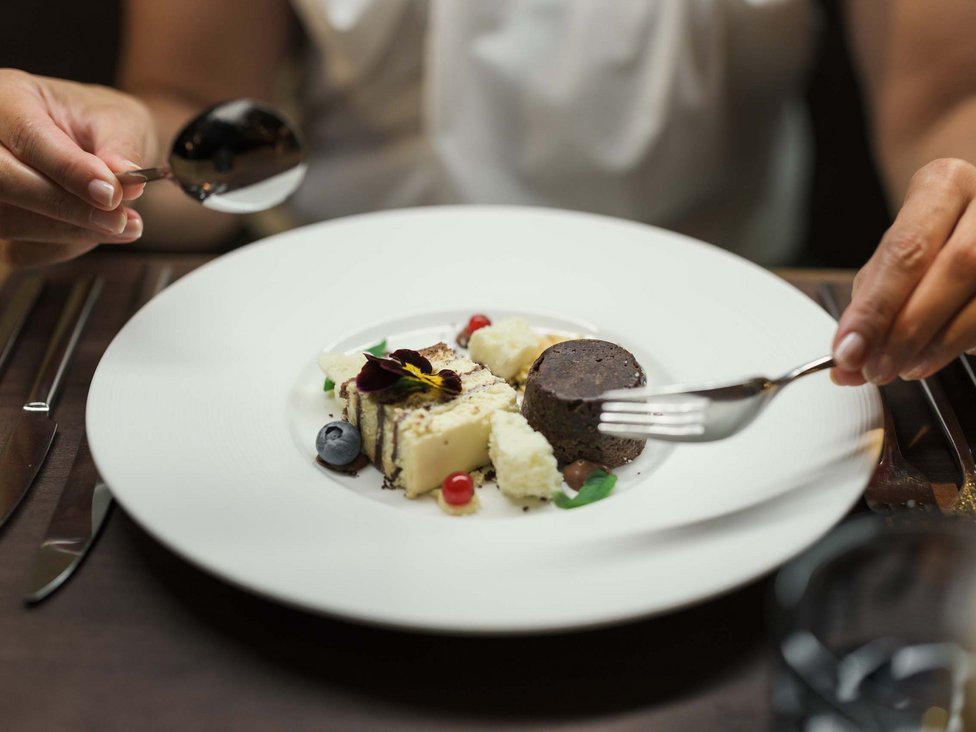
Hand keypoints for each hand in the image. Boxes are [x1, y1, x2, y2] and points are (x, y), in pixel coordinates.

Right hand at [0, 69, 156, 266]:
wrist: (97, 143)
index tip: (112, 194)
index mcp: (10, 97)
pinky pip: (22, 248)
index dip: (69, 170)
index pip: (27, 137)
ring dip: (69, 232)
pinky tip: (97, 231)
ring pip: (10, 220)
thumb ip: (121, 149)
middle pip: (4, 180)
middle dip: (65, 207)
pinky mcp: (0, 219)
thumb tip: (124, 181)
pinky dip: (64, 246)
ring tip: (121, 224)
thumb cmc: (101, 123)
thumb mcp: (121, 121)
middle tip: (118, 219)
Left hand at [831, 157, 975, 384]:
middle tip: (872, 367)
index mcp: (944, 184)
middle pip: (955, 268)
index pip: (906, 248)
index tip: (848, 348)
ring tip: (898, 367)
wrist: (973, 215)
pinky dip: (955, 346)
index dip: (876, 306)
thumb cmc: (929, 235)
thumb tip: (847, 355)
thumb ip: (868, 298)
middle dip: (906, 329)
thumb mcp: (894, 251)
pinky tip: (927, 358)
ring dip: (934, 345)